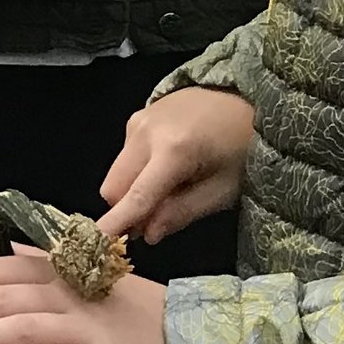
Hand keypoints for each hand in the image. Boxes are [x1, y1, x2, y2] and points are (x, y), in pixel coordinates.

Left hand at [0, 245, 169, 343]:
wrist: (196, 340)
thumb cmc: (134, 312)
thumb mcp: (90, 281)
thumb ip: (48, 266)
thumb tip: (4, 252)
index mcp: (65, 272)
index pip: (1, 268)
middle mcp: (74, 294)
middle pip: (5, 295)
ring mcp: (93, 327)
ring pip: (27, 326)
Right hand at [102, 87, 254, 241]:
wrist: (246, 100)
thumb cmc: (243, 149)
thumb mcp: (224, 190)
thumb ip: (183, 212)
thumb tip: (148, 235)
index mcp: (174, 150)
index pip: (137, 195)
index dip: (117, 222)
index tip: (98, 244)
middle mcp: (145, 132)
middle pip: (114, 187)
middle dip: (127, 210)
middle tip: (154, 222)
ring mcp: (137, 121)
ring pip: (116, 174)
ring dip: (132, 191)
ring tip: (169, 189)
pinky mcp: (136, 118)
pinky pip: (124, 158)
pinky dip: (137, 173)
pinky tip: (166, 167)